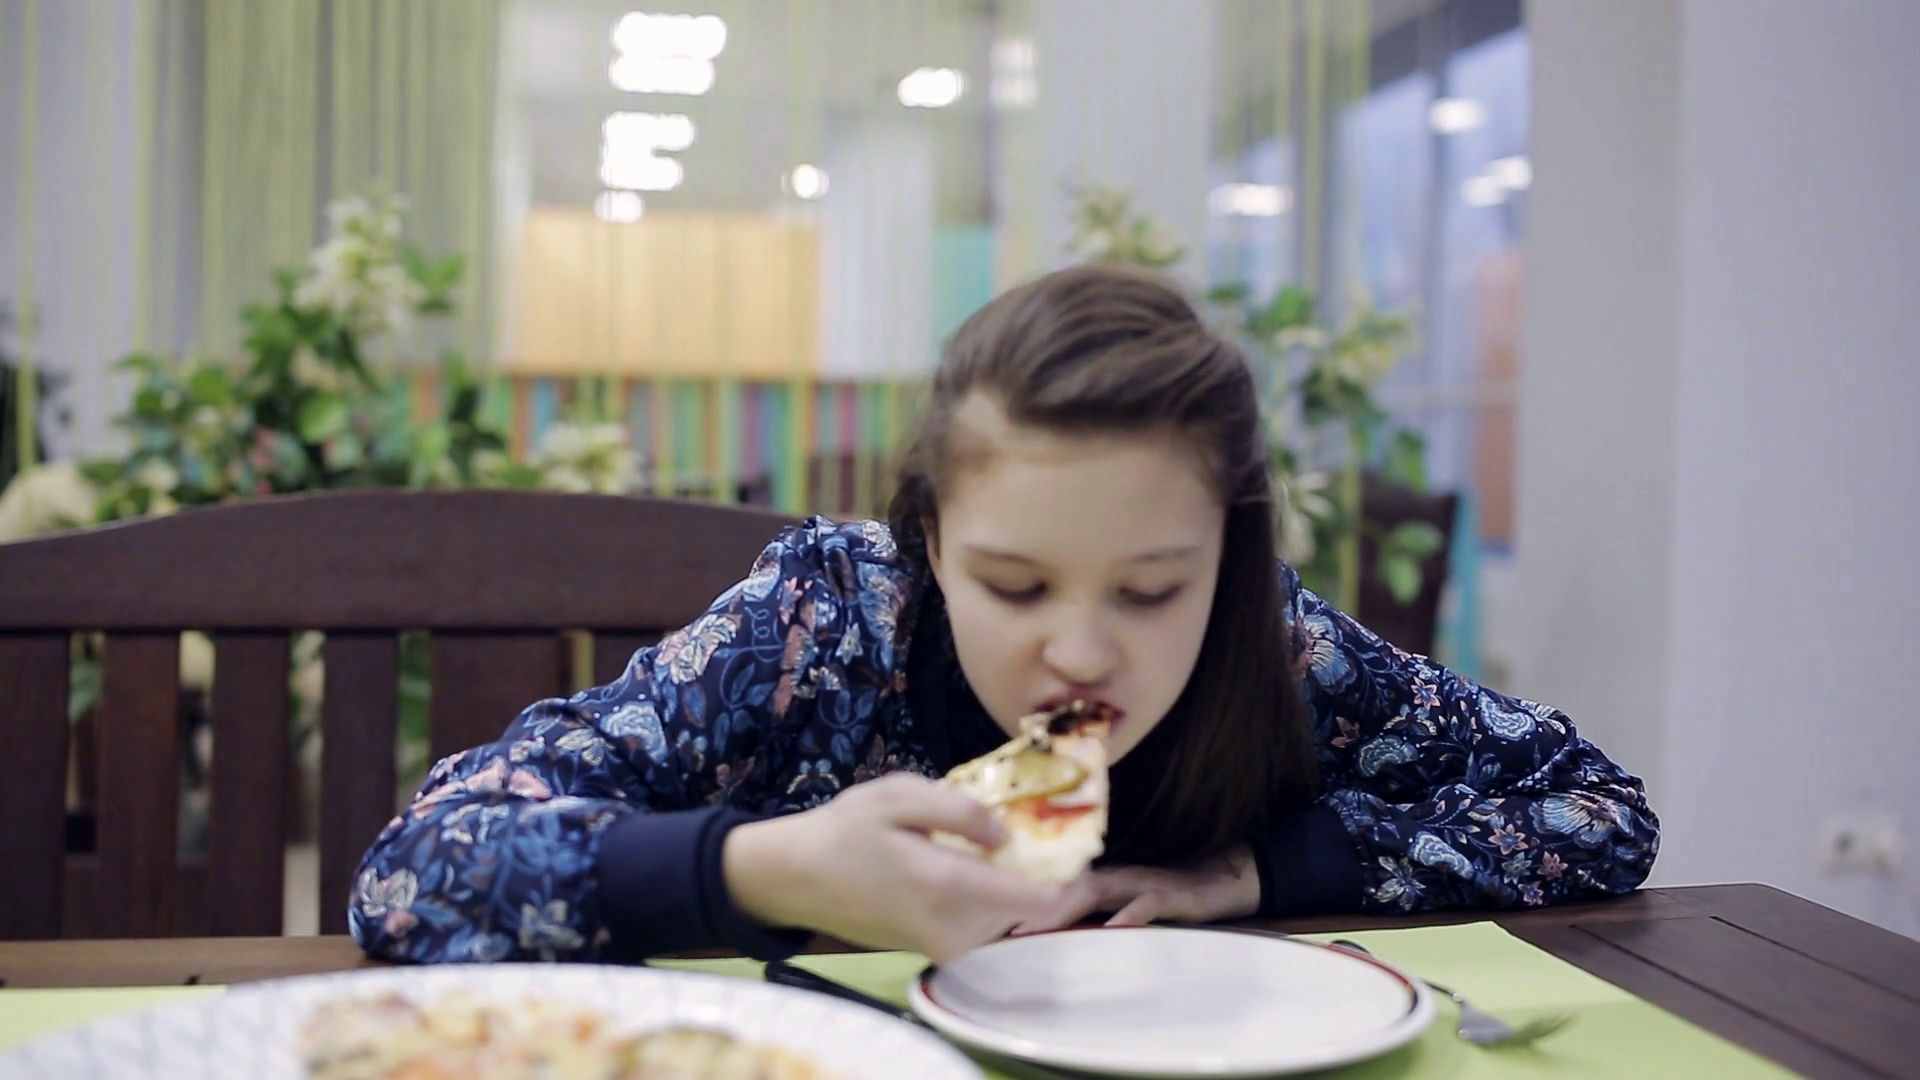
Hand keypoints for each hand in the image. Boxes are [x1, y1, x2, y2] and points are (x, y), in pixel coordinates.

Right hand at [722, 774, 1063, 963]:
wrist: (797, 878)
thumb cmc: (847, 830)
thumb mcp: (900, 795)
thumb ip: (960, 809)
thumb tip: (1006, 833)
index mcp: (949, 887)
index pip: (1038, 898)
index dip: (1072, 872)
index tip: (1086, 840)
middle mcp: (953, 928)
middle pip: (1031, 908)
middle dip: (1050, 872)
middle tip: (1057, 830)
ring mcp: (944, 945)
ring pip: (1010, 916)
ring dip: (1023, 884)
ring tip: (1020, 841)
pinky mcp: (936, 948)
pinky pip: (986, 922)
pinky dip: (996, 895)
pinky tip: (985, 862)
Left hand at [1012, 844, 1261, 932]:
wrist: (1219, 878)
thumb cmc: (1164, 894)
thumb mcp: (1123, 903)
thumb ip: (1092, 912)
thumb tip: (1050, 929)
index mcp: (1100, 880)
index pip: (1056, 884)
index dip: (1024, 897)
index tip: (992, 917)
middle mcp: (1114, 876)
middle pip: (1067, 886)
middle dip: (1035, 906)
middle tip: (1006, 928)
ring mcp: (1140, 883)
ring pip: (1098, 890)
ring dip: (1069, 908)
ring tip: (1042, 926)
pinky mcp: (1169, 894)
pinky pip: (1147, 903)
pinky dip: (1130, 914)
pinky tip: (1115, 927)